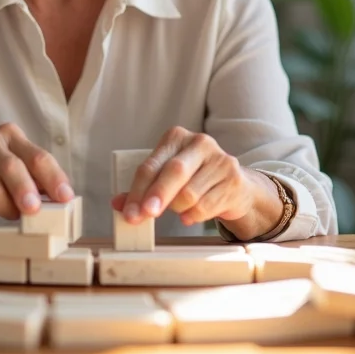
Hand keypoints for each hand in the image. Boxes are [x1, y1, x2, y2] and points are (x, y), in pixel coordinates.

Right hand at [0, 122, 73, 237]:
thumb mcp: (14, 166)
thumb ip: (36, 178)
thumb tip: (62, 200)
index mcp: (9, 134)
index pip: (37, 156)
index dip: (53, 178)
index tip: (65, 198)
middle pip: (11, 167)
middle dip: (25, 191)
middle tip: (34, 211)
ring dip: (5, 209)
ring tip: (9, 212)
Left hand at [111, 127, 257, 227]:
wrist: (235, 186)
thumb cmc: (194, 178)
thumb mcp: (166, 176)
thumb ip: (143, 189)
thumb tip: (118, 204)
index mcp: (176, 137)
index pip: (151, 165)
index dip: (138, 190)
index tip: (130, 212)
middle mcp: (199, 143)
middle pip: (173, 172)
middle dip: (157, 196)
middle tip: (145, 215)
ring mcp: (219, 160)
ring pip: (189, 193)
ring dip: (178, 209)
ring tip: (179, 210)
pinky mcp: (233, 180)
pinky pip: (206, 206)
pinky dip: (193, 216)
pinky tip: (190, 215)